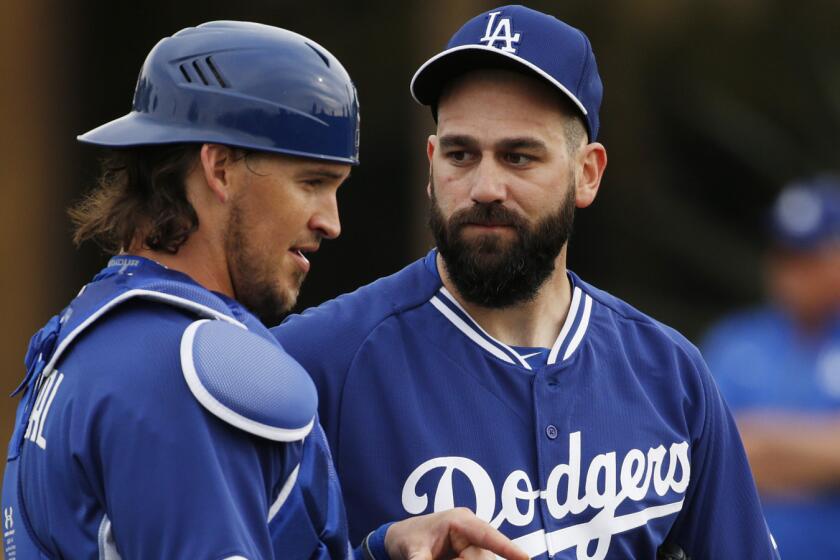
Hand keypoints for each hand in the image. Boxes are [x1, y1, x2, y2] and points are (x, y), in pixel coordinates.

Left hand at [384, 507, 527, 559]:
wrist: (401, 539)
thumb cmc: (407, 538)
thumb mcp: (412, 552)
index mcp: (460, 521)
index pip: (487, 535)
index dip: (507, 547)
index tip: (525, 558)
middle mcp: (471, 532)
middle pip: (482, 558)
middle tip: (439, 558)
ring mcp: (473, 545)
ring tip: (439, 555)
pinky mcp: (471, 555)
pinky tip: (445, 557)